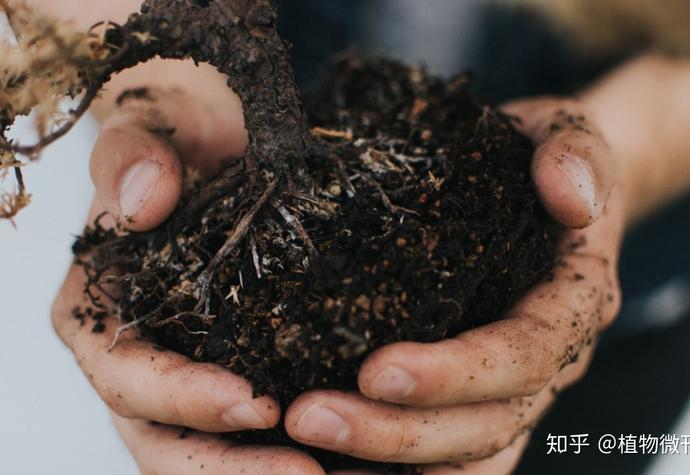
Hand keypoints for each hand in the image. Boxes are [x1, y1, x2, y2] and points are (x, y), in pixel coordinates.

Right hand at [52, 87, 322, 473]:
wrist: (211, 140)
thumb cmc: (174, 137)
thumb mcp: (149, 130)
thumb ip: (133, 159)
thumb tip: (145, 204)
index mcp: (101, 313)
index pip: (127, 377)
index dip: (183, 399)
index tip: (255, 405)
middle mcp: (137, 357)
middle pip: (166, 439)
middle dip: (231, 467)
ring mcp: (185, 372)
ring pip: (208, 450)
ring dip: (263, 472)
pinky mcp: (235, 368)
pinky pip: (252, 431)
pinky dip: (291, 449)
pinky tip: (345, 458)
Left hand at [283, 97, 624, 473]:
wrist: (542, 184)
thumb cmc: (540, 157)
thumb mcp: (563, 132)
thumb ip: (573, 152)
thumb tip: (570, 199)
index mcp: (572, 303)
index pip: (525, 356)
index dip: (456, 372)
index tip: (376, 368)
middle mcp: (547, 360)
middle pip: (485, 423)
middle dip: (399, 431)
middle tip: (309, 416)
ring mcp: (511, 383)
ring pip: (463, 451)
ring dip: (385, 456)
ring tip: (306, 436)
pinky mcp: (472, 387)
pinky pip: (447, 449)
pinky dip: (395, 465)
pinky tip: (334, 461)